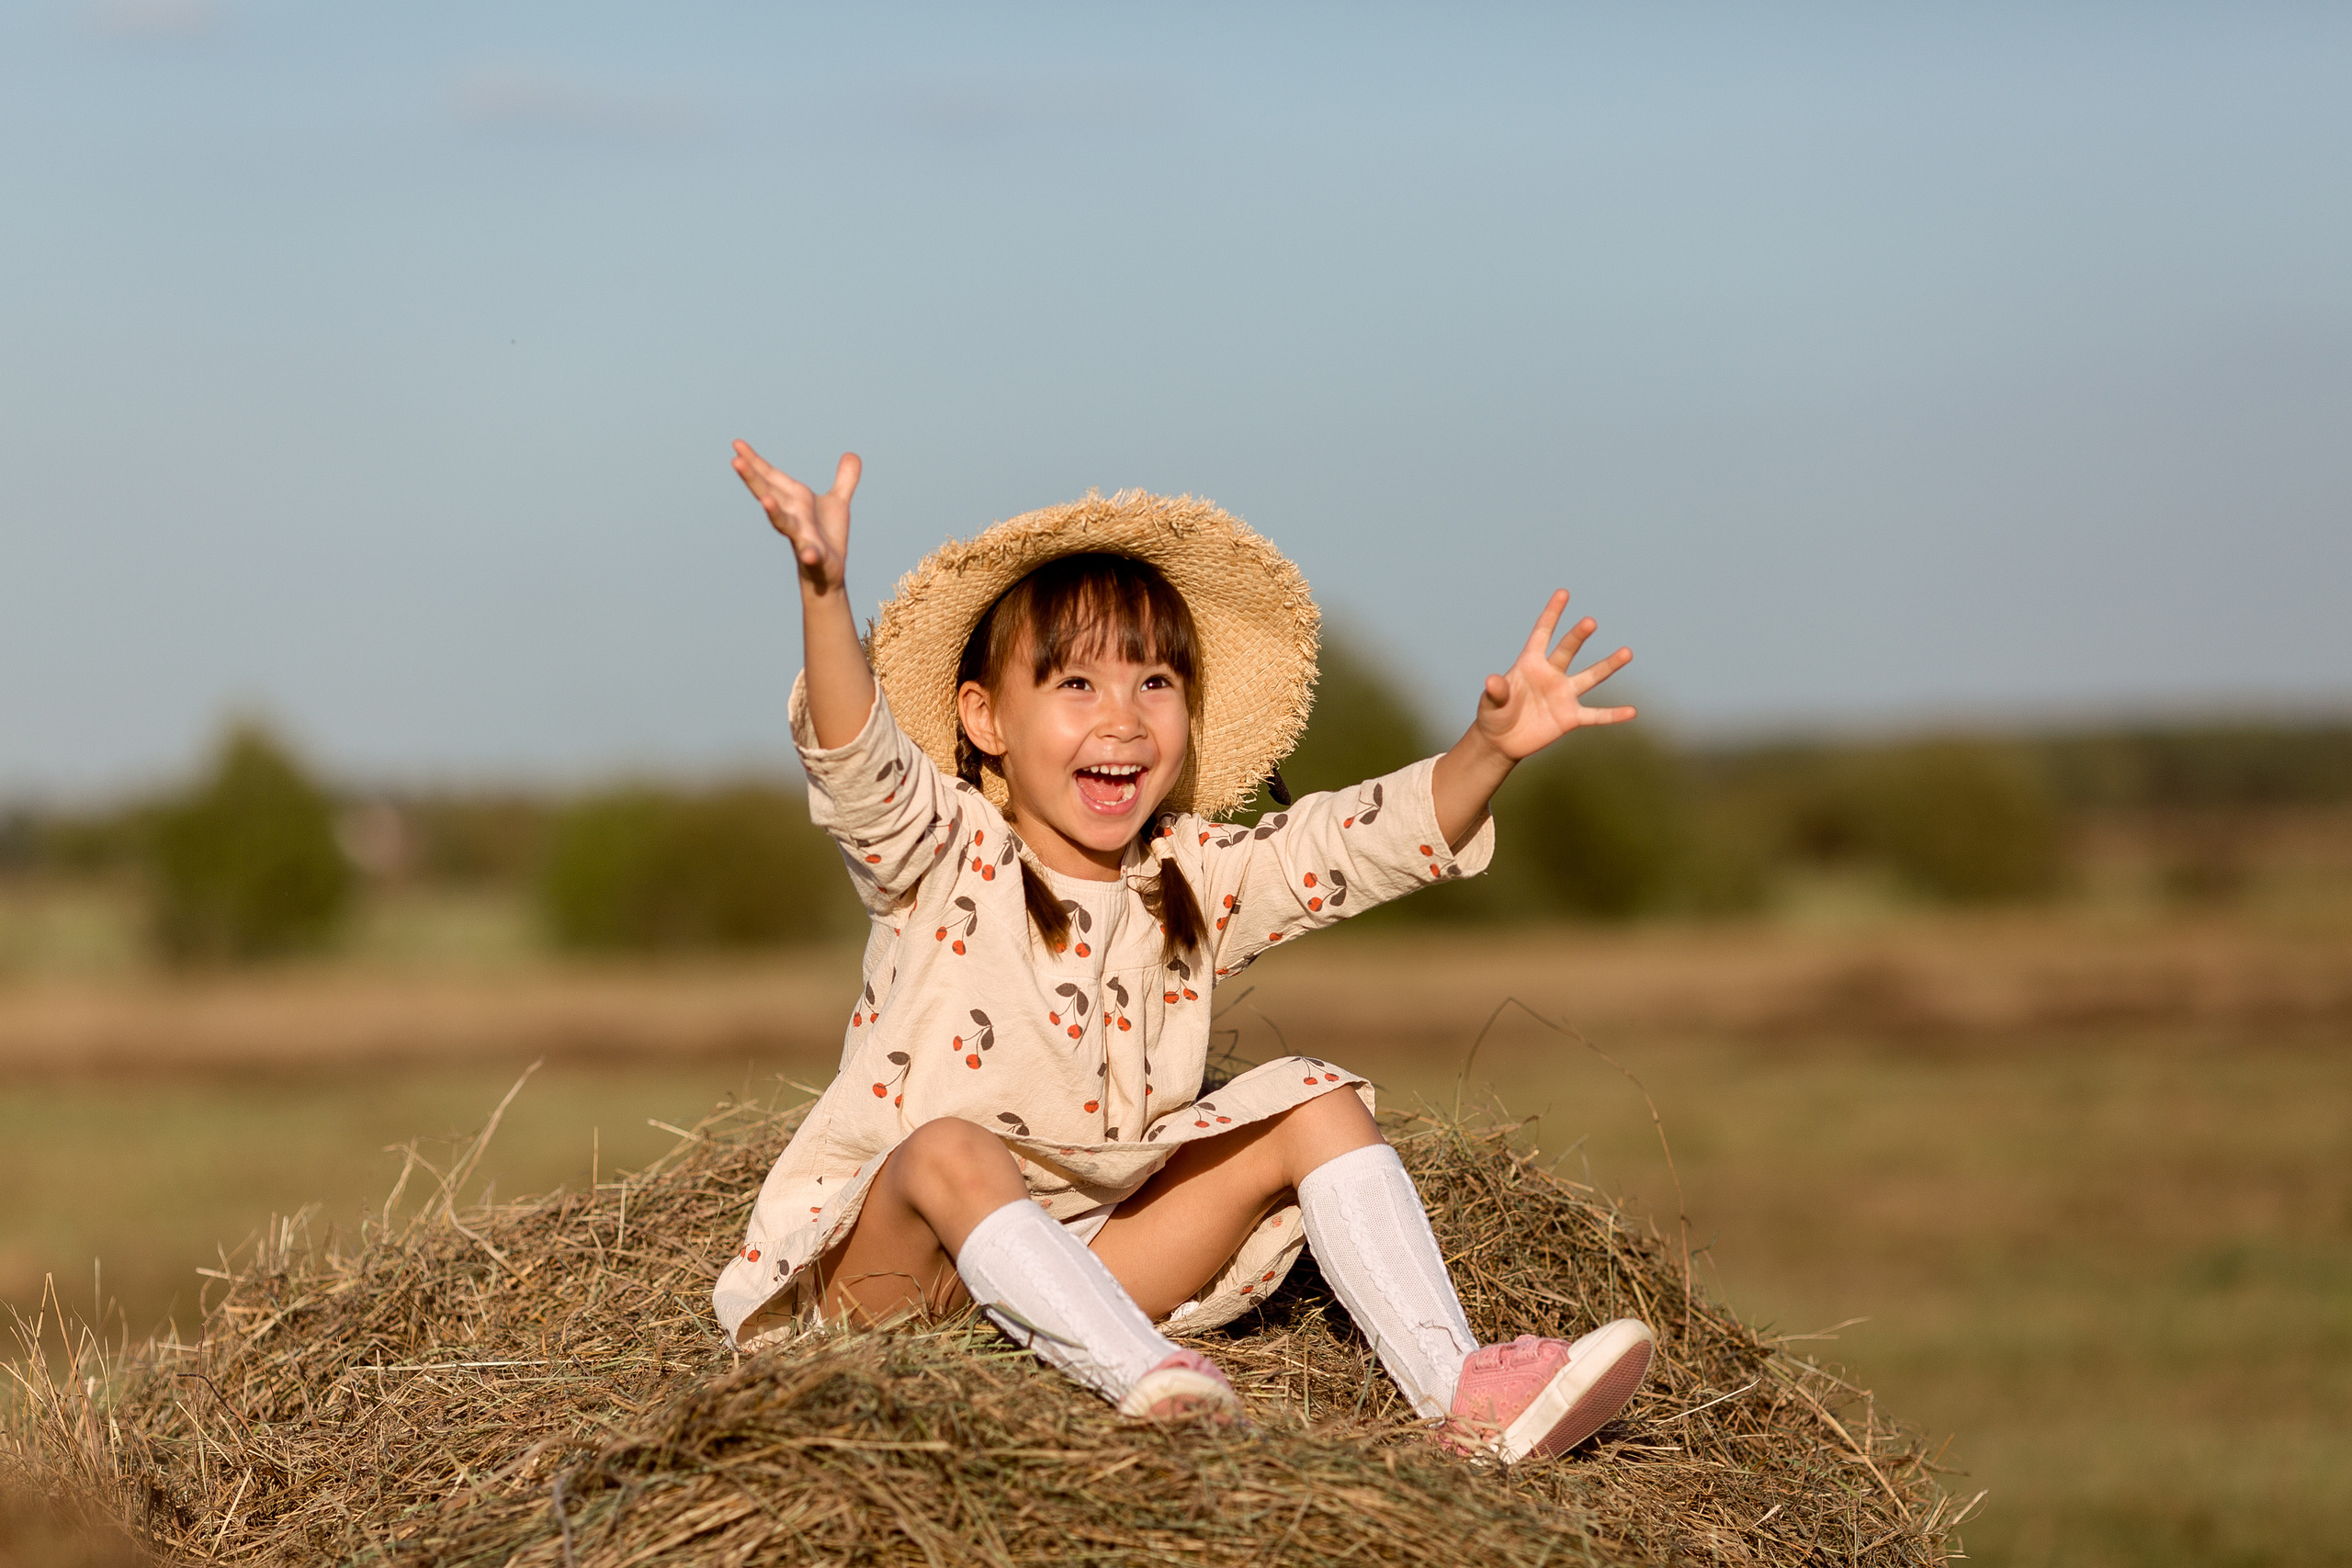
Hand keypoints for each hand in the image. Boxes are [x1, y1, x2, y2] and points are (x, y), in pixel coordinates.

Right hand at [733, 442, 858, 597]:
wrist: (828, 571)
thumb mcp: (838, 503)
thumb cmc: (826, 536)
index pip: (772, 477)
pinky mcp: (815, 556)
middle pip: (769, 494)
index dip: (754, 461)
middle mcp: (793, 516)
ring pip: (783, 523)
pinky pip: (811, 555)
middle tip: (735, 462)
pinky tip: (809, 553)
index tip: (736, 443)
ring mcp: (801, 536)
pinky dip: (809, 554)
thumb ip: (844, 480)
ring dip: (774, 513)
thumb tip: (852, 454)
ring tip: (766, 501)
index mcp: (796, 500)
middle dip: (753, 479)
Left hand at [1471, 590, 1634, 761]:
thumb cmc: (1494, 716)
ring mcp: (1563, 695)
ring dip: (1608, 666)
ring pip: (1590, 677)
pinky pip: (1595, 715)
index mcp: (1530, 664)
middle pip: (1567, 650)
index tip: (1563, 593)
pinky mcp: (1570, 717)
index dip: (1552, 614)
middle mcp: (1551, 674)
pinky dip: (1613, 715)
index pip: (1542, 633)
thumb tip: (1492, 680)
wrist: (1501, 741)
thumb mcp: (1490, 703)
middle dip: (1578, 636)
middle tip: (1590, 622)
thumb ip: (1496, 692)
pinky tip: (1631, 712)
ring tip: (1626, 652)